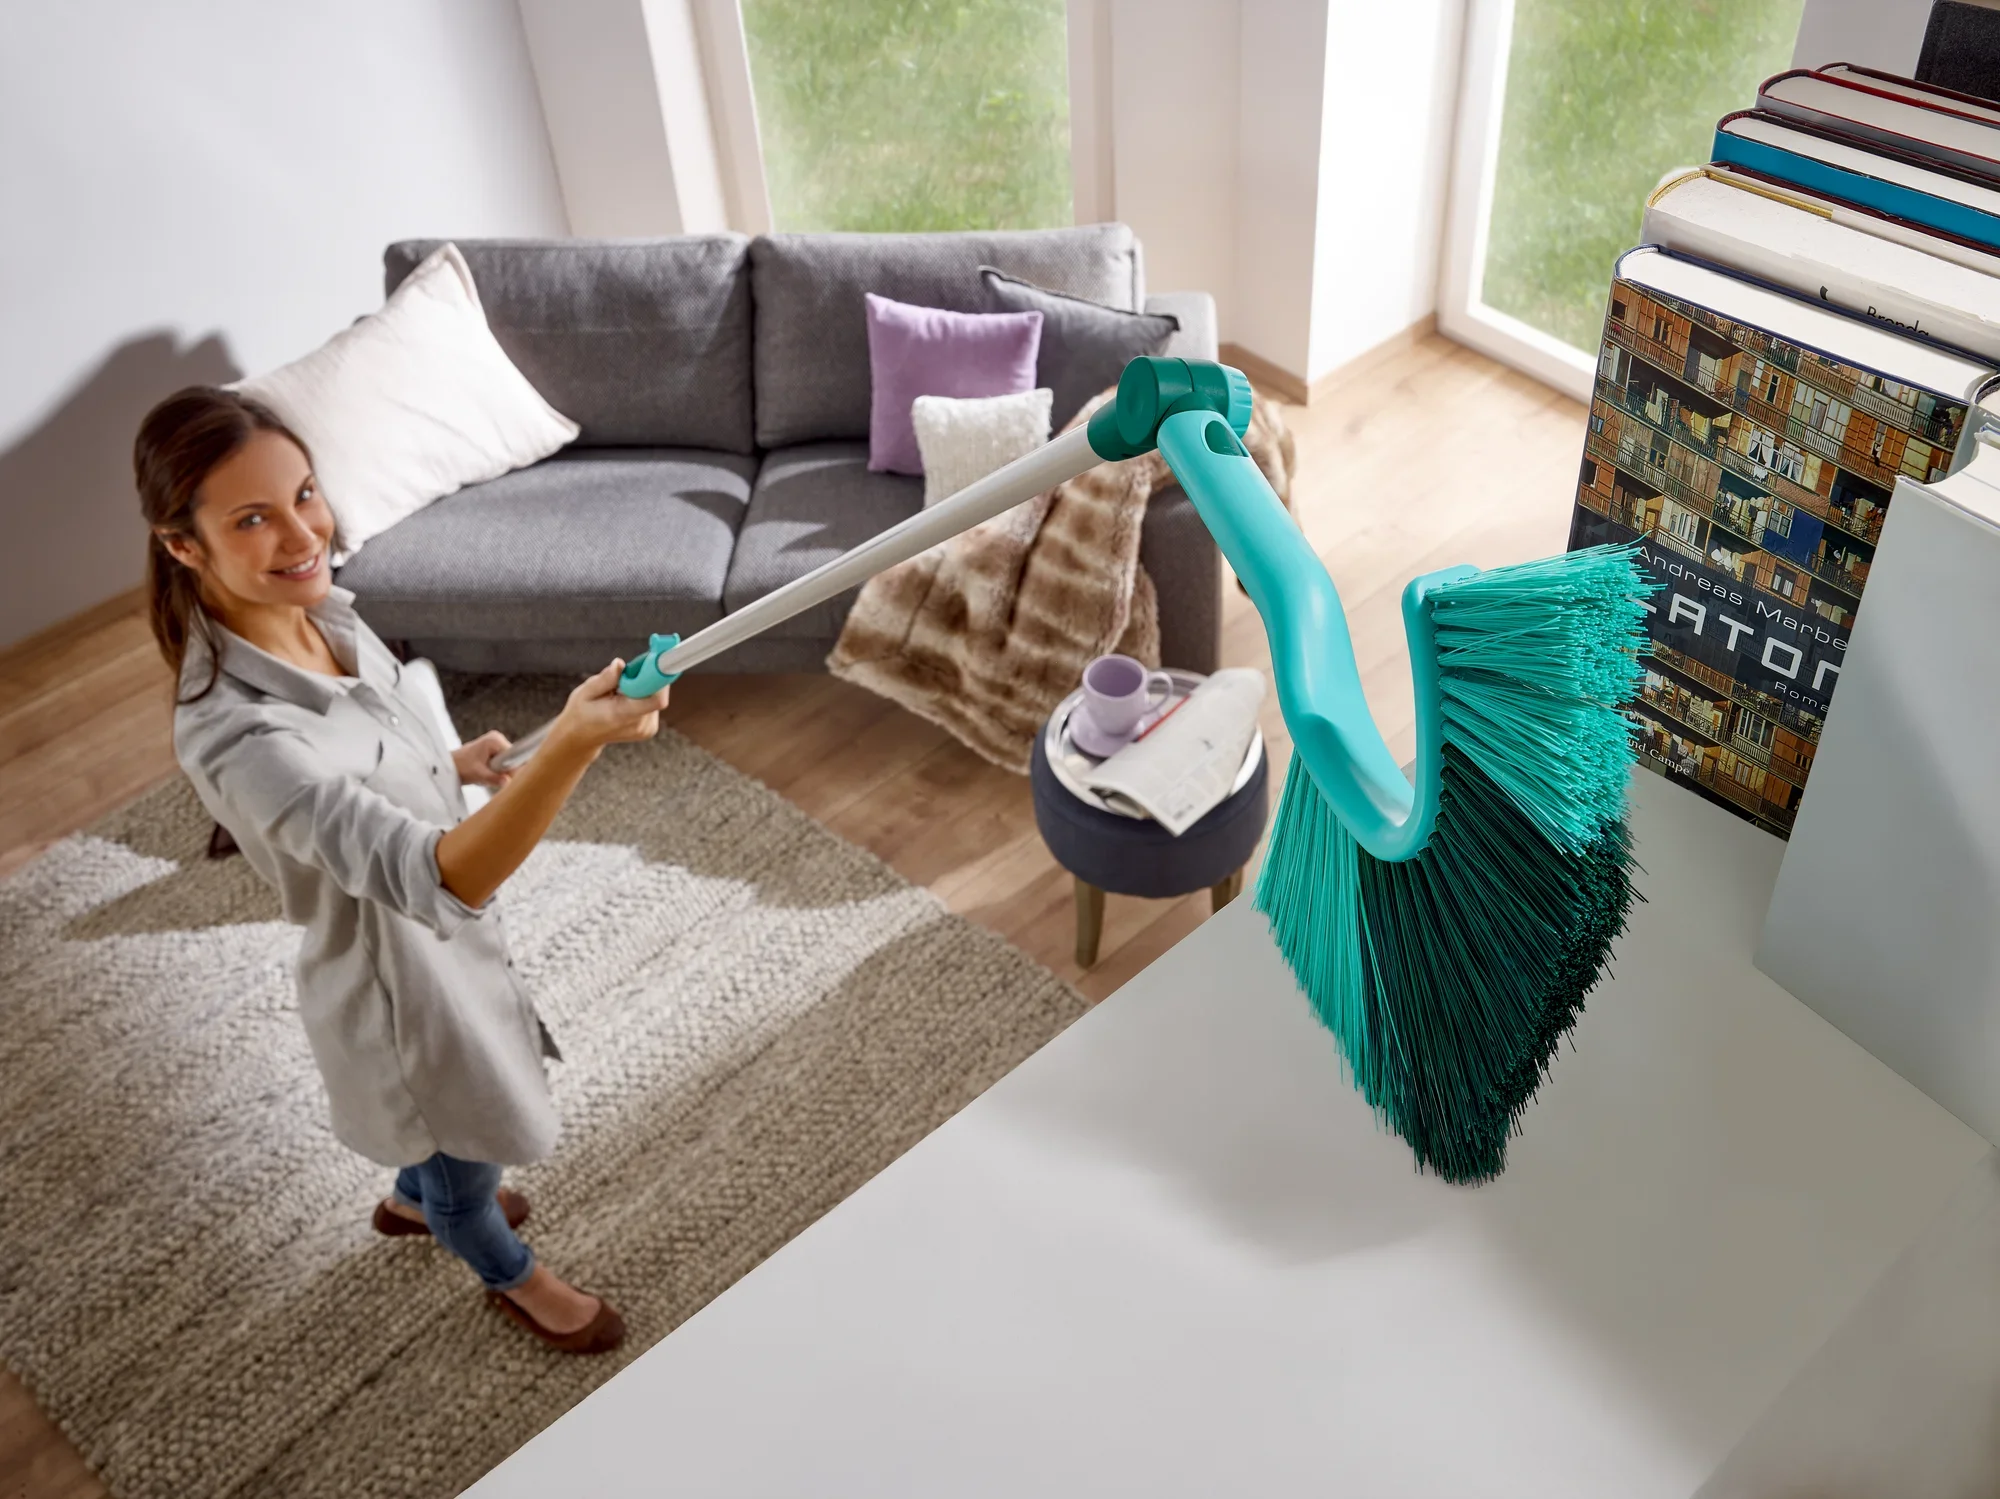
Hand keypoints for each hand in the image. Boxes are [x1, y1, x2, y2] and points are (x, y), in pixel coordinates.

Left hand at [452, 730, 515, 787]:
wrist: (448, 766)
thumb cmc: (460, 767)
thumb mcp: (478, 774)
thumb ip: (494, 778)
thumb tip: (508, 781)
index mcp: (495, 740)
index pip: (513, 756)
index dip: (511, 769)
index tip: (506, 779)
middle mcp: (497, 738)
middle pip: (512, 759)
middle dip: (504, 771)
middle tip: (490, 777)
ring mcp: (495, 743)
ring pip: (508, 763)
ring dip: (499, 772)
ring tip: (486, 775)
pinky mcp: (493, 750)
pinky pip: (502, 763)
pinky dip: (496, 771)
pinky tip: (485, 773)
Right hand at [548, 659, 669, 757]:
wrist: (582, 736)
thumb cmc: (582, 712)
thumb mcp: (585, 692)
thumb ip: (605, 679)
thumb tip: (620, 664)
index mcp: (623, 715)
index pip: (656, 700)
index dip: (658, 679)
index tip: (651, 663)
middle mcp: (639, 724)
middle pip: (657, 695)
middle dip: (646, 679)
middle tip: (626, 675)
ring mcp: (647, 729)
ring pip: (656, 697)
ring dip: (643, 688)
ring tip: (620, 692)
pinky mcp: (650, 729)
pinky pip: (653, 704)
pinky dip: (643, 697)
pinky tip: (625, 701)